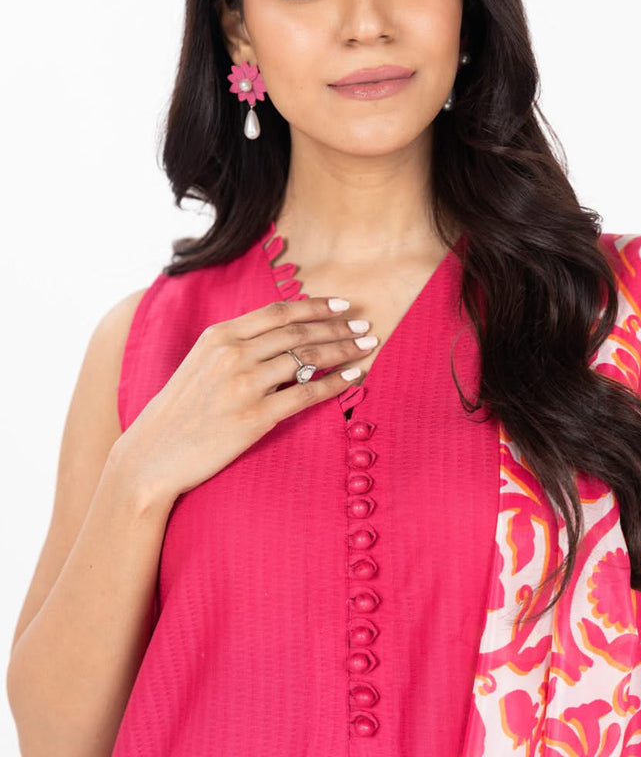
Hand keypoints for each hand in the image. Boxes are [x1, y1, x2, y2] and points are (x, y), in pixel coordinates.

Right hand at [113, 296, 375, 504]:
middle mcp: (233, 353)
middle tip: (366, 325)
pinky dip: (336, 383)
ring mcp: (244, 385)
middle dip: (338, 326)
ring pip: (307, 357)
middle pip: (298, 331)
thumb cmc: (179, 412)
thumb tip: (279, 334)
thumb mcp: (200, 363)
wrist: (152, 455)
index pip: (279, 312)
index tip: (343, 305)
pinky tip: (354, 378)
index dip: (316, 306)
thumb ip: (234, 344)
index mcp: (219, 335)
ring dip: (343, 349)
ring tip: (367, 346)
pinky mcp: (254, 417)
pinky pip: (306, 393)